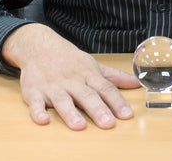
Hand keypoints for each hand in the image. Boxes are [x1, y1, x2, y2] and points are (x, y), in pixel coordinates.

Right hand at [2, 23, 139, 129]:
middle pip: (86, 95)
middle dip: (98, 109)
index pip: (105, 88)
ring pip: (62, 100)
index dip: (117, 101)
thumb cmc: (69, 59)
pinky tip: (42, 121)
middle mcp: (72, 80)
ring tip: (79, 125)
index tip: (127, 114)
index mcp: (88, 74)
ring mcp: (52, 86)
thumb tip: (137, 83)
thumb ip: (114, 77)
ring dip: (70, 113)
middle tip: (108, 123)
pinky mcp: (34, 91)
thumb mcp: (93, 65)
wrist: (39, 46)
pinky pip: (35, 102)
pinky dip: (38, 111)